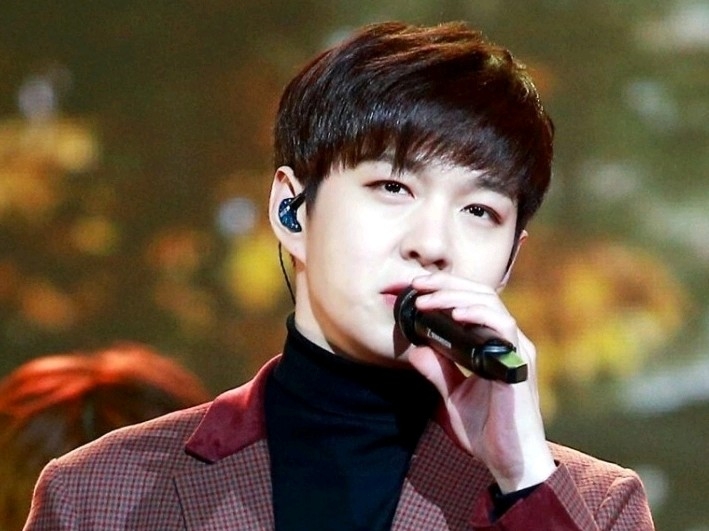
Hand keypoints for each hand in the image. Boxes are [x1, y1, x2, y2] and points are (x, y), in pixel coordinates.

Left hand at [406, 273, 555, 492]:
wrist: (511, 463)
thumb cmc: (488, 431)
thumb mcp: (452, 396)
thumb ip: (438, 370)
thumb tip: (414, 349)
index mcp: (492, 344)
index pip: (468, 303)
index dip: (440, 289)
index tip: (408, 288)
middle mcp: (507, 341)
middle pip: (478, 293)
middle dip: (443, 283)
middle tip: (412, 283)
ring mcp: (516, 349)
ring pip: (489, 301)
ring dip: (454, 294)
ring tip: (426, 297)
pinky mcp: (519, 363)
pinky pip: (503, 326)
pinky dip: (478, 314)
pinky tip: (455, 314)